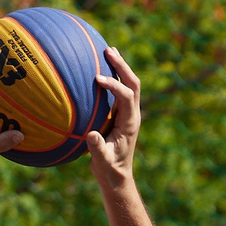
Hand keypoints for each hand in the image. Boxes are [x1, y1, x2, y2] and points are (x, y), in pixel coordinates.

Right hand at [82, 46, 141, 184]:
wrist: (117, 175)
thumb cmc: (109, 169)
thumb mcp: (102, 161)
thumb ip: (97, 149)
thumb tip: (91, 135)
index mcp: (130, 123)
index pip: (127, 97)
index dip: (115, 86)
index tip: (98, 79)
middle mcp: (132, 114)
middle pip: (133, 83)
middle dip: (122, 66)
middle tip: (108, 51)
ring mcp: (128, 112)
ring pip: (129, 84)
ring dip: (120, 67)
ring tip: (108, 50)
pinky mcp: (121, 113)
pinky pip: (120, 90)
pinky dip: (113, 77)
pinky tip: (99, 68)